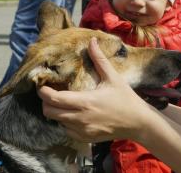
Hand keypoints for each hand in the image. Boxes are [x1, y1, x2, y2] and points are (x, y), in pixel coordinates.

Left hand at [37, 38, 153, 142]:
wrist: (138, 122)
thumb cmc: (126, 99)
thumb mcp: (113, 77)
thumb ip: (99, 60)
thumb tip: (91, 41)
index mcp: (85, 102)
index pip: (54, 99)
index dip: (43, 92)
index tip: (42, 85)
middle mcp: (80, 118)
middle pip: (49, 112)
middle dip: (46, 102)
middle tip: (51, 92)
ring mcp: (82, 131)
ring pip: (57, 121)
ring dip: (57, 112)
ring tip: (63, 102)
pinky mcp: (85, 138)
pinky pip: (66, 130)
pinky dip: (66, 122)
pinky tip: (75, 114)